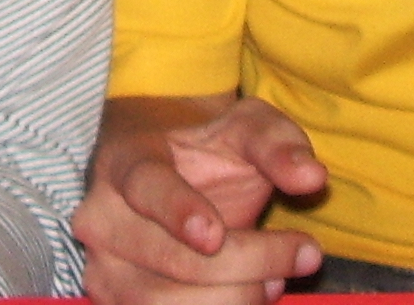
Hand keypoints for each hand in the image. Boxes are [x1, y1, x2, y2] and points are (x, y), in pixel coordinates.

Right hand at [75, 95, 326, 304]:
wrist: (167, 172)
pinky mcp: (118, 304)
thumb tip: (311, 176)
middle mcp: (101, 218)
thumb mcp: (248, 126)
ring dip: (241, 296)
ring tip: (275, 275)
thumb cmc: (208, 147)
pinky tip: (254, 291)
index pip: (145, 187)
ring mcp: (105, 269)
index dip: (177, 211)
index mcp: (124, 160)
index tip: (213, 235)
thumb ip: (279, 146)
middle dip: (252, 262)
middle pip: (174, 260)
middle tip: (309, 252)